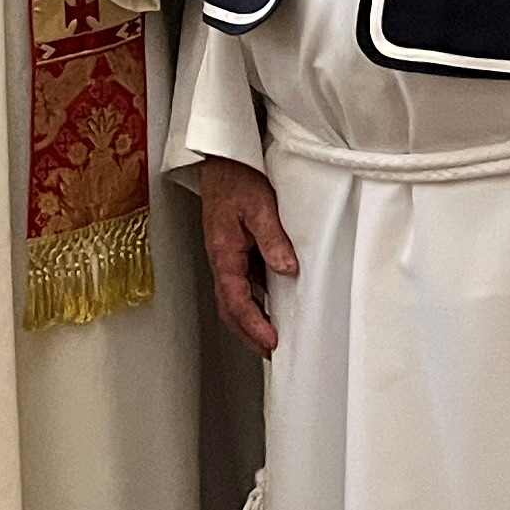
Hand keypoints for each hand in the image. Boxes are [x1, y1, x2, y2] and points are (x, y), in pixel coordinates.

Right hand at [198, 160, 298, 357]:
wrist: (221, 157)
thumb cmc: (236, 177)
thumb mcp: (259, 206)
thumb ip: (272, 239)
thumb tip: (287, 270)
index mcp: (223, 253)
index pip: (235, 301)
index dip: (253, 325)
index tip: (271, 342)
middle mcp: (221, 259)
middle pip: (229, 309)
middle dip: (248, 334)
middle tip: (272, 351)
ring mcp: (226, 256)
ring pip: (234, 299)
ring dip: (250, 321)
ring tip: (273, 337)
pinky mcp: (234, 249)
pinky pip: (242, 283)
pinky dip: (254, 301)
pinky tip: (272, 303)